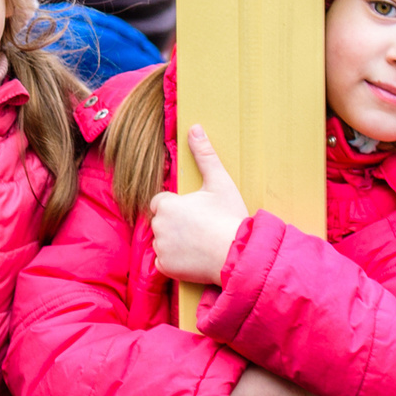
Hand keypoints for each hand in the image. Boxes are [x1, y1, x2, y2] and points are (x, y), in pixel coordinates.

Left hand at [148, 124, 248, 288]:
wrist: (238, 254)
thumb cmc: (229, 217)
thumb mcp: (219, 182)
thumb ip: (204, 155)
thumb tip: (194, 128)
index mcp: (165, 204)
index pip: (161, 202)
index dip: (179, 206)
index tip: (197, 212)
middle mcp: (158, 226)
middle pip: (162, 222)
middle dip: (176, 223)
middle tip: (202, 228)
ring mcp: (160, 248)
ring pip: (163, 241)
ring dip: (175, 242)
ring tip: (200, 242)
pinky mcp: (165, 268)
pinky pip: (164, 262)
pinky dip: (175, 262)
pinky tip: (194, 257)